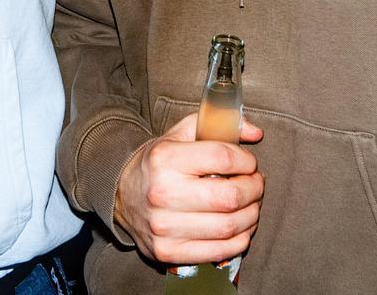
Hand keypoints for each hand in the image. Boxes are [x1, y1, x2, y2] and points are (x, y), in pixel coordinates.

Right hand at [114, 111, 264, 264]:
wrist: (120, 195)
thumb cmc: (158, 163)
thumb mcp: (181, 134)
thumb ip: (218, 124)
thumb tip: (256, 132)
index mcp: (166, 158)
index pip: (224, 158)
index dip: (247, 161)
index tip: (249, 164)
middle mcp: (162, 193)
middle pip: (230, 197)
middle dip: (254, 190)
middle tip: (256, 184)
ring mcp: (164, 227)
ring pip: (229, 227)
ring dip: (251, 216)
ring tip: (250, 205)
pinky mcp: (167, 252)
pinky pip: (219, 251)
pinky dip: (240, 240)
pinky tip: (239, 228)